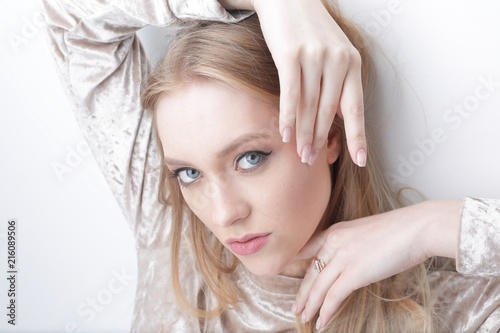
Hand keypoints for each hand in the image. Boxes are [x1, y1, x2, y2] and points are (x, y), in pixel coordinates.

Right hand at [219, 0, 366, 165]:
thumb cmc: (310, 31)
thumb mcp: (334, 52)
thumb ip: (338, 82)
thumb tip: (337, 117)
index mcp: (352, 63)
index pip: (355, 107)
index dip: (357, 135)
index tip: (359, 159)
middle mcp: (337, 60)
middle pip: (328, 111)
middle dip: (319, 140)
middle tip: (311, 161)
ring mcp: (314, 57)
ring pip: (309, 106)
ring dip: (303, 134)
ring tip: (301, 154)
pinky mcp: (291, 55)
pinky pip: (291, 94)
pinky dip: (287, 117)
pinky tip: (284, 133)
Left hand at [292, 200, 460, 328]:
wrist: (416, 228)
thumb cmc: (398, 230)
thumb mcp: (365, 232)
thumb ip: (351, 245)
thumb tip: (350, 262)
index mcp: (335, 231)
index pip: (307, 247)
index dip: (294, 261)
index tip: (286, 272)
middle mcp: (334, 243)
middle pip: (311, 272)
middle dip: (302, 293)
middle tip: (296, 307)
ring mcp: (343, 258)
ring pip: (319, 287)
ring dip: (310, 306)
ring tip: (305, 318)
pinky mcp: (354, 273)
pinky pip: (333, 296)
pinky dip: (326, 311)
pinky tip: (322, 321)